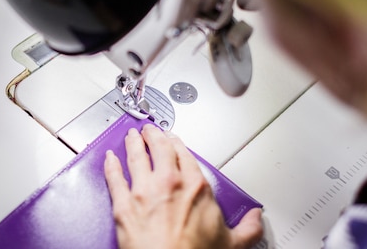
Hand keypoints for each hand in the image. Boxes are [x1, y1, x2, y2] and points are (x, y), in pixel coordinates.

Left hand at [104, 123, 262, 248]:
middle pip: (159, 149)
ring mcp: (143, 191)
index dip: (176, 144)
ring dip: (133, 143)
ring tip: (132, 136)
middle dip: (153, 135)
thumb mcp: (231, 243)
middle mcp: (168, 182)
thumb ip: (247, 228)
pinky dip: (111, 165)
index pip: (184, 155)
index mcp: (195, 186)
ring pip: (136, 157)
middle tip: (150, 130)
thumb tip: (257, 220)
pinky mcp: (122, 204)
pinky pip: (114, 177)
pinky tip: (109, 158)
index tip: (173, 140)